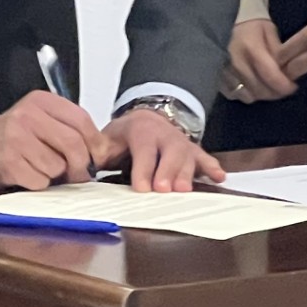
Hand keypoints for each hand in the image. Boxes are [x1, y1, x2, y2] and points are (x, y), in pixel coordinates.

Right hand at [0, 92, 105, 190]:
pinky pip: (40, 181)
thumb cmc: (13, 136)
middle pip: (73, 144)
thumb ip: (69, 129)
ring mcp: (16, 137)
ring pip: (58, 166)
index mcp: (41, 101)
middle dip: (81, 165)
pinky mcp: (8, 161)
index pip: (81, 119)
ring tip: (41, 168)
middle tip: (78, 174)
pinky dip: (38, 184)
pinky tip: (26, 174)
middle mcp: (28, 115)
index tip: (98, 157)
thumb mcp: (40, 121)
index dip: (95, 143)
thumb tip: (102, 152)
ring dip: (55, 175)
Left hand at [99, 107, 223, 191]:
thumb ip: (100, 151)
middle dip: (167, 171)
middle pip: (169, 151)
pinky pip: (205, 157)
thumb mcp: (110, 137)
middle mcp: (164, 134)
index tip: (142, 188)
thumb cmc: (127, 133)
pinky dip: (212, 167)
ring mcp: (181, 142)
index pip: (143, 148)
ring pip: (187, 155)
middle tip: (165, 189)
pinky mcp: (194, 151)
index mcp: (141, 130)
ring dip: (186, 173)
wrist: (147, 116)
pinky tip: (219, 177)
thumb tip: (86, 166)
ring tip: (184, 190)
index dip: (143, 168)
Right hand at [219, 16, 297, 102]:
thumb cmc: (252, 25)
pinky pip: (234, 95)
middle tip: (283, 88)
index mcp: (251, 48)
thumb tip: (287, 74)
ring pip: (248, 96)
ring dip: (261, 95)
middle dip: (276, 93)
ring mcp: (224, 71)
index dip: (284, 86)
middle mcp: (236, 62)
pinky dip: (245, 94)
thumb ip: (278, 53)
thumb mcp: (270, 32)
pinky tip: (252, 86)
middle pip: (260, 90)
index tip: (293, 86)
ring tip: (268, 86)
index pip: (270, 76)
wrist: (225, 17)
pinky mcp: (217, 77)